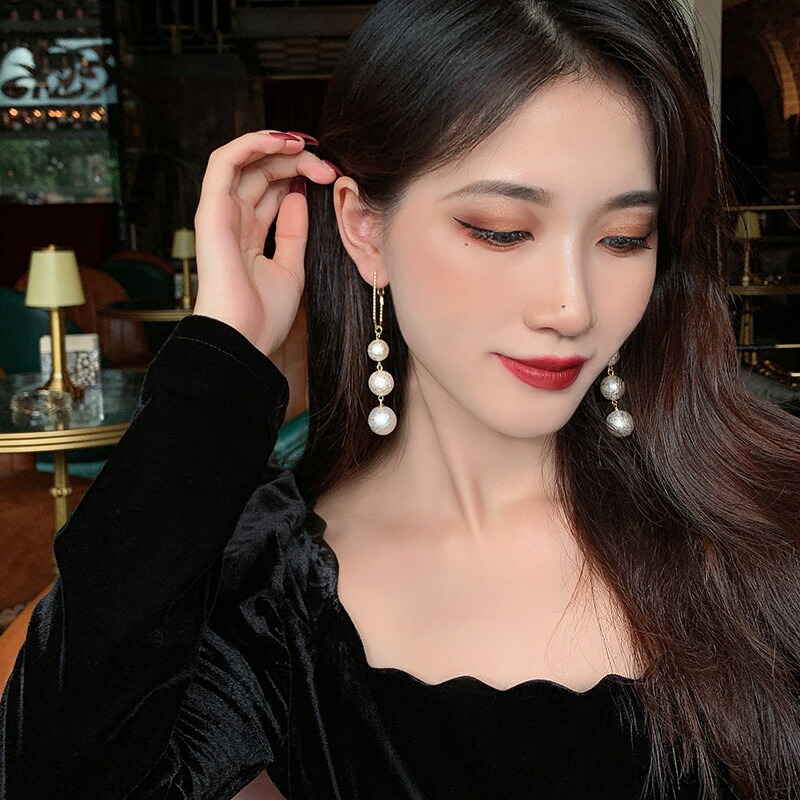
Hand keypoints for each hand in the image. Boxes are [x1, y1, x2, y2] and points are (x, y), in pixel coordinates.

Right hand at [193, 130, 339, 356]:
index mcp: (248, 235)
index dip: (300, 175)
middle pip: (262, 172)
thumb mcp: (292, 267)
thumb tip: (299, 194)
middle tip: (327, 168)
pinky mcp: (211, 209)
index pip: (272, 190)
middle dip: (296, 162)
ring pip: (245, 161)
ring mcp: (220, 213)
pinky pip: (224, 161)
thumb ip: (294, 231)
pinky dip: (251, 144)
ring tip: (307, 148)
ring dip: (277, 148)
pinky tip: (281, 142)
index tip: (331, 176)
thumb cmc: (263, 315)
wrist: (244, 338)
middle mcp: (232, 220)